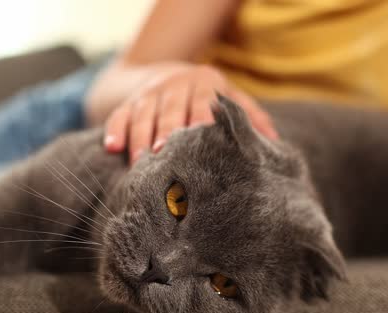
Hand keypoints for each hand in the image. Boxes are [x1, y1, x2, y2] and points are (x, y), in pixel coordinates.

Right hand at [102, 64, 277, 163]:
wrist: (170, 75)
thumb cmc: (210, 97)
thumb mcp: (232, 98)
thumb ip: (251, 117)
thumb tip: (274, 143)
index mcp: (203, 84)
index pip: (202, 101)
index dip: (199, 116)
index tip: (200, 135)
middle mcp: (174, 86)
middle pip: (169, 110)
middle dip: (165, 131)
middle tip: (162, 155)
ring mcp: (148, 94)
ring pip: (142, 115)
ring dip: (139, 138)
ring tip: (139, 163)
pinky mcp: (128, 103)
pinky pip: (118, 115)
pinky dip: (114, 130)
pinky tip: (112, 148)